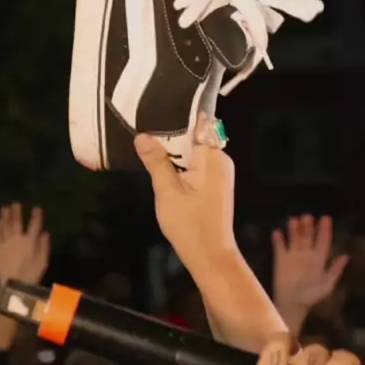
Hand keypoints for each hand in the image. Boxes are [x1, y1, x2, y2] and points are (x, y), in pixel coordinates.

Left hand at [0, 203, 49, 287]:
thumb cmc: (32, 274)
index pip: (35, 224)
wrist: (14, 285)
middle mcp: (18, 239)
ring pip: (5, 226)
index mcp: (31, 241)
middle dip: (17, 212)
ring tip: (5, 209)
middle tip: (15, 204)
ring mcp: (6, 243)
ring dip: (5, 216)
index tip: (37, 208)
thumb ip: (45, 246)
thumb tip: (45, 233)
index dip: (36, 215)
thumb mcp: (43, 261)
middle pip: (17, 222)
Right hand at [134, 115, 235, 271]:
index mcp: (212, 157)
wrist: (210, 255)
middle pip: (196, 136)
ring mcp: (220, 172)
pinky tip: (163, 166)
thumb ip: (156, 161)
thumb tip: (143, 136)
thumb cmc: (189, 224)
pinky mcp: (216, 184)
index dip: (179, 115)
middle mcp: (221, 160)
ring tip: (149, 145)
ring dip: (175, 151)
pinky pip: (197, 164)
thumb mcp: (167, 191)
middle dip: (172, 134)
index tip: (157, 108)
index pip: (200, 123)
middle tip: (145, 128)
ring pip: (194, 151)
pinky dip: (181, 163)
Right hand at [272, 216, 348, 329]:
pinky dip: (278, 240)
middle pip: (308, 236)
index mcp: (319, 259)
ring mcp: (293, 256)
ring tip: (294, 220)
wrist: (292, 305)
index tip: (326, 218)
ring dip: (295, 230)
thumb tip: (346, 256)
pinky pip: (279, 247)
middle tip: (307, 217)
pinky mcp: (280, 260)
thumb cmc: (311, 297)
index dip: (325, 230)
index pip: (323, 241)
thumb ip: (335, 271)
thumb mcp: (327, 285)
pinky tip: (277, 232)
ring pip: (295, 238)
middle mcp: (306, 254)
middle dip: (308, 226)